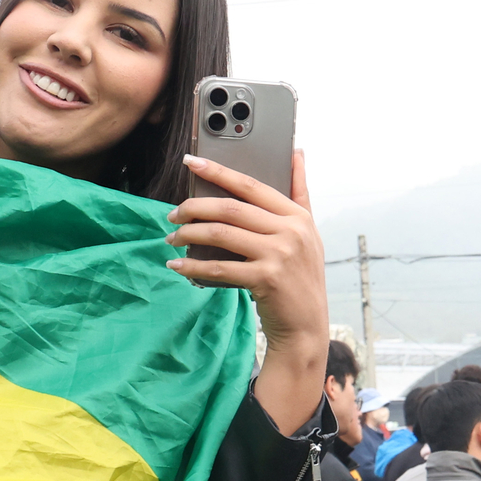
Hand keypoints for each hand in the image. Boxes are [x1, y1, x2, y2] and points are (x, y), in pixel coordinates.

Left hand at [167, 150, 329, 435]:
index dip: (218, 171)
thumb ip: (300, 194)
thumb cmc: (300, 279)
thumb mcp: (308, 234)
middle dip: (195, 207)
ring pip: (222, 234)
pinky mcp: (266, 279)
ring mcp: (280, 256)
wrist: (306, 327)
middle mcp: (291, 232)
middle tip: (174, 213)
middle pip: (231, 208)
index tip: (191, 161)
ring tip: (172, 238)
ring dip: (189, 235)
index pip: (252, 185)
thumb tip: (297, 153)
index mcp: (298, 216)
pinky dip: (194, 267)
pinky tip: (178, 267)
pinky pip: (219, 267)